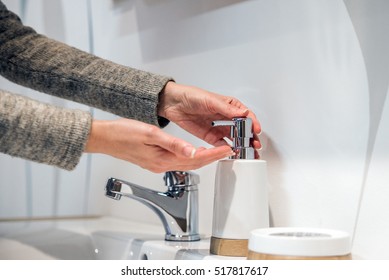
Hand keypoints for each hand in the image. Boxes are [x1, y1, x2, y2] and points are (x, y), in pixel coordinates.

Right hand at [85, 118, 233, 172]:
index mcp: (163, 159)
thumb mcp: (149, 134)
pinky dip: (190, 158)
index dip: (214, 154)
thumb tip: (192, 152)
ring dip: (203, 159)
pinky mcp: (154, 162)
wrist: (104, 138)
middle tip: (227, 151)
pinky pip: (178, 163)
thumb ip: (173, 144)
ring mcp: (157, 165)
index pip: (196, 159)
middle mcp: (162, 166)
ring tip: (216, 152)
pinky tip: (193, 152)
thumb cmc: (123, 133)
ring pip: (187, 165)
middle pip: (194, 165)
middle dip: (213, 158)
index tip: (227, 150)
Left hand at [158, 82, 260, 150]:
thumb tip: (243, 112)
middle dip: (251, 138)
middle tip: (255, 145)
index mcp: (230, 106)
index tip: (257, 130)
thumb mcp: (210, 100)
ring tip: (248, 152)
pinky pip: (222, 145)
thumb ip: (227, 109)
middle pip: (243, 129)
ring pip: (235, 138)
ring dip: (242, 145)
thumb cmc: (191, 96)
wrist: (173, 103)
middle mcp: (227, 117)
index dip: (253, 123)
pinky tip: (233, 153)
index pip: (246, 115)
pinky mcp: (210, 136)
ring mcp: (219, 127)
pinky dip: (228, 149)